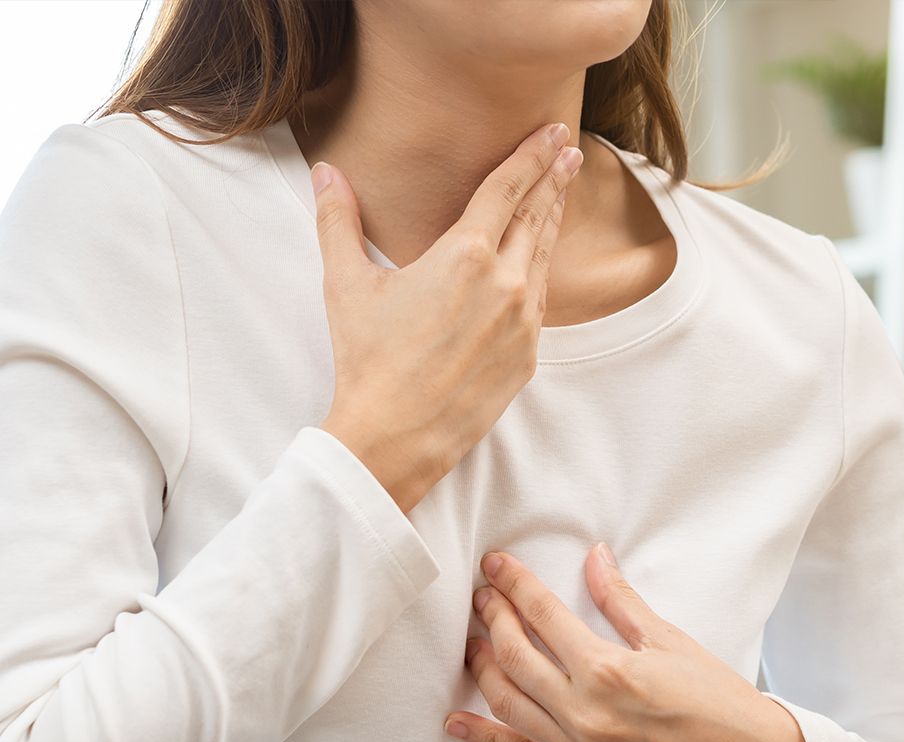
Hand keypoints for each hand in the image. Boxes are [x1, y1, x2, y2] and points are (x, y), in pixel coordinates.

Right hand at [312, 121, 583, 512]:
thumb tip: (325, 172)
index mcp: (465, 254)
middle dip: (554, 179)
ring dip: (552, 223)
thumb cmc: (368, 360)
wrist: (395, 437)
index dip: (532, 156)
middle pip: (536, 217)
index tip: (553, 134)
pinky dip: (542, 275)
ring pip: (544, 259)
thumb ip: (338, 220)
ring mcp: (523, 323)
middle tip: (570, 152)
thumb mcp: (346, 284)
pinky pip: (541, 306)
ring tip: (560, 196)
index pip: (507, 189)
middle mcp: (506, 282)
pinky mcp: (527, 358)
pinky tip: (539, 266)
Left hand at [444, 543, 808, 741]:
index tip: (495, 565)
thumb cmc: (719, 700)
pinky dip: (485, 737)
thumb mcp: (670, 641)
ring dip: (483, 669)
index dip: (515, 585)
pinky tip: (455, 722)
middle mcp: (585, 713)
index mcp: (608, 671)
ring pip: (508, 703)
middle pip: (515, 656)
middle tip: (482, 597)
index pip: (544, 617)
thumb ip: (621, 601)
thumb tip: (594, 555)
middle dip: (493, 619)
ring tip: (472, 642)